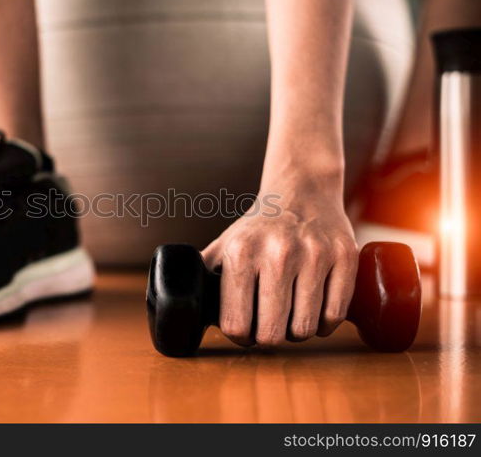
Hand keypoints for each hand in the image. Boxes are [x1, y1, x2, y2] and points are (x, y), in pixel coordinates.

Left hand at [201, 172, 357, 346]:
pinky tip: (313, 312)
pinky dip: (323, 324)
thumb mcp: (225, 244)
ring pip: (304, 329)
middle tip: (268, 328)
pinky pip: (334, 315)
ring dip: (296, 333)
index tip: (244, 331)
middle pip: (271, 333)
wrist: (302, 190)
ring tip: (290, 318)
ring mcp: (314, 254)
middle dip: (267, 338)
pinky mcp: (345, 257)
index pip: (235, 323)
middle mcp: (278, 252)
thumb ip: (204, 275)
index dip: (239, 336)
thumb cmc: (260, 226)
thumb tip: (183, 310)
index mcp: (241, 252)